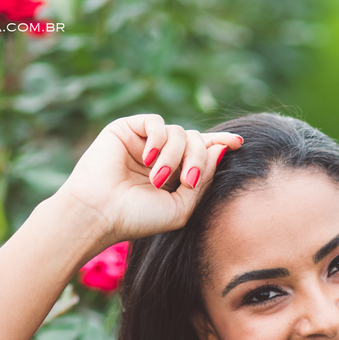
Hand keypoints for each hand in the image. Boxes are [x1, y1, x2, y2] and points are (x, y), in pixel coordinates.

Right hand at [50, 113, 244, 255]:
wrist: (100, 214)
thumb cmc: (138, 217)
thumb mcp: (182, 207)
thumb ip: (203, 180)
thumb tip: (220, 149)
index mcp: (174, 173)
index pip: (202, 151)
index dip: (220, 144)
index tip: (238, 143)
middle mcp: (161, 155)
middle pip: (196, 141)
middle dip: (198, 159)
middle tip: (188, 181)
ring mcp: (144, 142)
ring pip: (179, 133)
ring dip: (175, 156)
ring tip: (158, 178)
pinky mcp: (126, 129)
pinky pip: (156, 122)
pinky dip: (159, 139)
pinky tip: (149, 159)